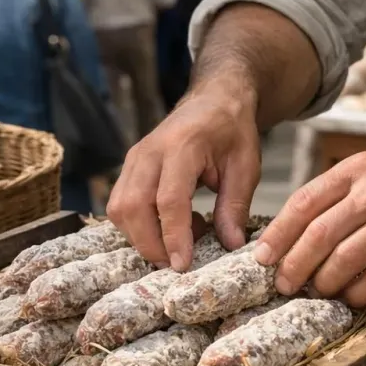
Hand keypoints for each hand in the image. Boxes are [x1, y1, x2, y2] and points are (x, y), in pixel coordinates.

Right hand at [107, 86, 260, 270]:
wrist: (214, 100)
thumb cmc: (232, 131)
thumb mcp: (246, 166)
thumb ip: (235, 205)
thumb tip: (230, 244)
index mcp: (182, 146)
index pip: (169, 199)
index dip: (173, 236)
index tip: (182, 265)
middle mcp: (149, 152)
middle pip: (133, 207)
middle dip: (150, 244)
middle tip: (176, 264)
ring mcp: (134, 159)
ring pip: (119, 209)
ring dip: (141, 237)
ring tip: (178, 241)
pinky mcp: (129, 167)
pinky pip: (120, 205)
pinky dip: (138, 225)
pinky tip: (168, 226)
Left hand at [253, 148, 365, 306]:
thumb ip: (341, 190)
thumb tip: (298, 227)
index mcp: (357, 169)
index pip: (303, 202)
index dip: (278, 233)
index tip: (262, 256)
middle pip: (317, 235)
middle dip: (294, 265)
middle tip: (283, 284)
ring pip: (344, 259)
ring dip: (324, 283)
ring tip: (317, 292)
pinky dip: (359, 293)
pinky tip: (352, 298)